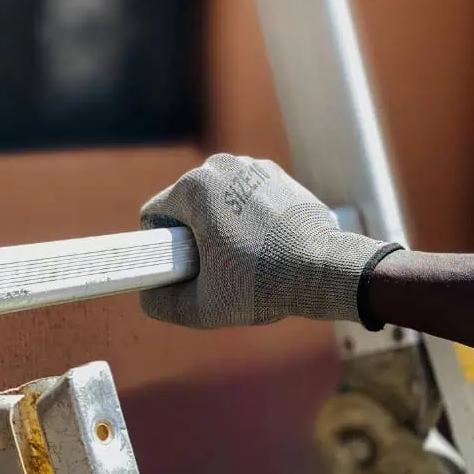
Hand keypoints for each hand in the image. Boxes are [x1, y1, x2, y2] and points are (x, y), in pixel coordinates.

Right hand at [139, 154, 401, 328]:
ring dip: (220, 226)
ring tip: (245, 257)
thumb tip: (149, 295)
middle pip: (186, 207)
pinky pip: (244, 196)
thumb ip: (161, 303)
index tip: (188, 268)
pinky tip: (265, 243)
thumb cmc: (263, 285)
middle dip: (194, 237)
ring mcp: (251, 166)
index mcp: (194, 187)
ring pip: (216, 201)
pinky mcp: (276, 174)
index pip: (154, 217)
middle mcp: (220, 166)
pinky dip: (247, 217)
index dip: (164, 249)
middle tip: (220, 268)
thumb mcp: (201, 307)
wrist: (324, 270)